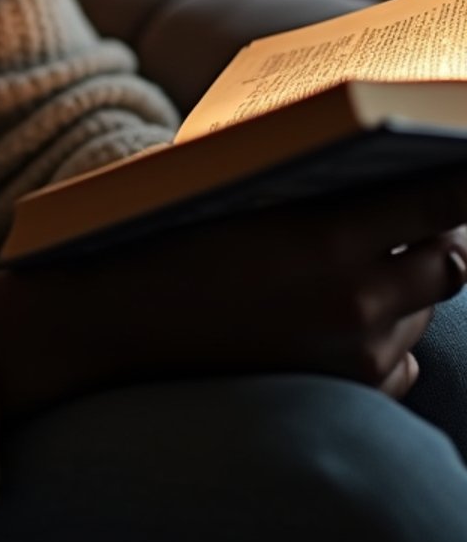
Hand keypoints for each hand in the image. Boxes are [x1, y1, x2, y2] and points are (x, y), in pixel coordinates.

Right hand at [0, 166, 466, 420]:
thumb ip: (314, 177)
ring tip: (369, 256)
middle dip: (439, 230)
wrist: (110, 327)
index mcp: (324, 237)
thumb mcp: (241, 189)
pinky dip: (388, 335)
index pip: (438, 201)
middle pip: (449, 261)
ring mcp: (350, 354)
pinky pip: (400, 361)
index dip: (463, 177)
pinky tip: (350, 310)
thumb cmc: (165, 236)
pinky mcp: (339, 391)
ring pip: (423, 310)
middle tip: (419, 206)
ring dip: (407, 280)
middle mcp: (352, 301)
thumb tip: (379, 149)